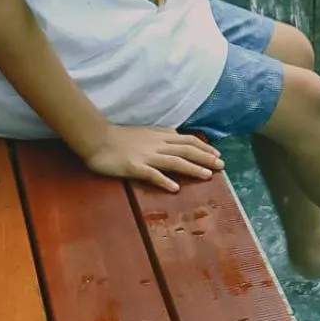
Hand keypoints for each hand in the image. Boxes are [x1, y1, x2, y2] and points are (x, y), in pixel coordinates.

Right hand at [83, 125, 225, 192]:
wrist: (97, 139)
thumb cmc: (120, 137)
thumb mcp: (146, 132)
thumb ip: (162, 135)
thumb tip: (177, 137)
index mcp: (161, 135)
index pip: (188, 140)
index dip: (204, 148)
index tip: (217, 155)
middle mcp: (157, 144)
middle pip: (187, 150)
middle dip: (206, 158)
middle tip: (221, 166)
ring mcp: (146, 156)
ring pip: (175, 161)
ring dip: (193, 168)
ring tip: (207, 176)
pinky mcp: (134, 167)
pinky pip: (152, 174)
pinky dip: (165, 180)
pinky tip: (175, 188)